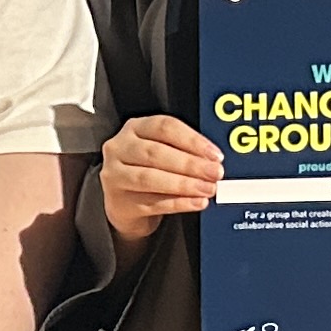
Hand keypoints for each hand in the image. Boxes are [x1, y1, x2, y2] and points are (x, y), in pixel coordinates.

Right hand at [97, 113, 222, 247]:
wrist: (124, 202)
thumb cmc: (147, 169)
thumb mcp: (161, 151)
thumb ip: (184, 151)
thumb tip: (213, 162)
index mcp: (135, 128)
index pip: (164, 127)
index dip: (192, 140)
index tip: (215, 154)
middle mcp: (120, 148)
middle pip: (156, 152)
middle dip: (190, 164)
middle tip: (214, 173)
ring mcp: (116, 176)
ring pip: (150, 178)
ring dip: (184, 184)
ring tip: (207, 189)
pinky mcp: (120, 202)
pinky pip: (152, 203)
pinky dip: (178, 203)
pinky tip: (196, 202)